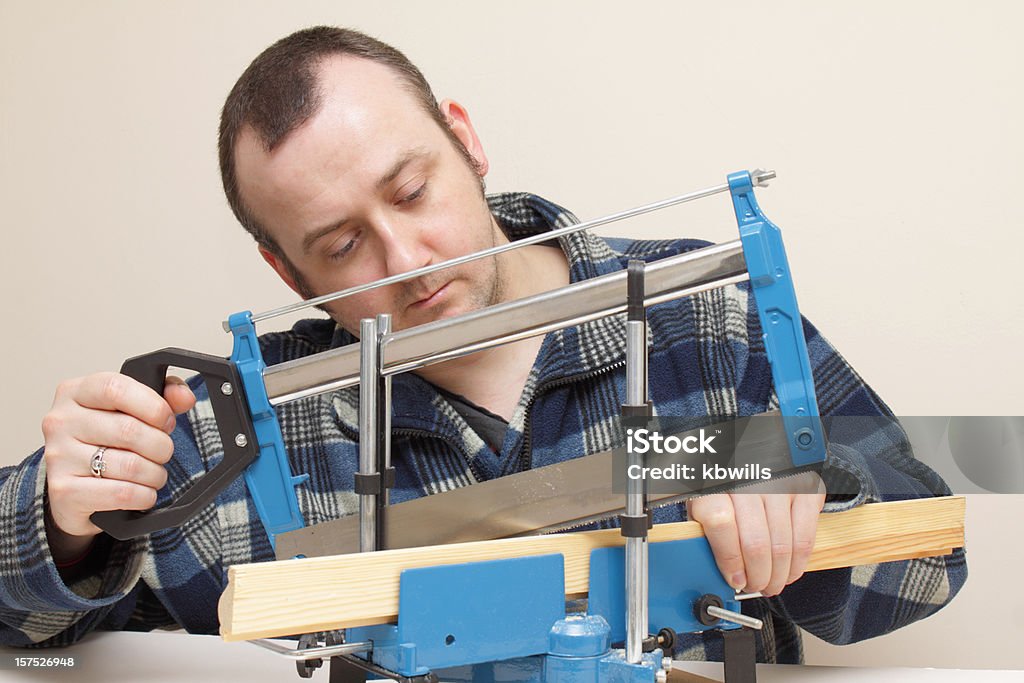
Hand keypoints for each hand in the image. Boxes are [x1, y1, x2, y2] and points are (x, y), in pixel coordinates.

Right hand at [41, 373, 195, 559]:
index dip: (153, 406)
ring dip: (155, 474)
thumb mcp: (131, 411)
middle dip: (160, 445)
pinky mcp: (65, 492)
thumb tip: (184, 396)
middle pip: (129, 430)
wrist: (74, 492)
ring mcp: (58, 457)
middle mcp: (60, 422)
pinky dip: (144, 495)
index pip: (116, 388)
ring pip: (130, 465)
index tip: (166, 421)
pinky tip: (143, 493)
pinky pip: (123, 493)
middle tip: (162, 452)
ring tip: (153, 474)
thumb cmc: (104, 444)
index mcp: (75, 393)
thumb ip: (162, 397)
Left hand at [687, 472, 825, 596]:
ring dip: (779, 575)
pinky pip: (806, 536)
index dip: (729, 559)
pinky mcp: (805, 490)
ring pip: (783, 545)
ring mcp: (779, 485)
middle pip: (755, 542)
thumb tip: (711, 568)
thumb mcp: (703, 498)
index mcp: (716, 483)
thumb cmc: (726, 482)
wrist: (752, 452)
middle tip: (756, 587)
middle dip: (758, 576)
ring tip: (772, 584)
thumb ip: (704, 527)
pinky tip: (791, 570)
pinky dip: (799, 562)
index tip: (734, 578)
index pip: (720, 524)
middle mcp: (748, 481)